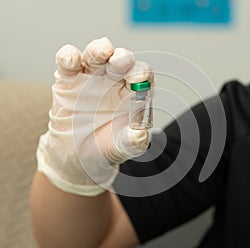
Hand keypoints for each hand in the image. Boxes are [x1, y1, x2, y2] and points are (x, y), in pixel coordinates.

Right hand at [37, 37, 153, 195]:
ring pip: (96, 55)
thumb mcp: (122, 148)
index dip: (141, 73)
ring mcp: (91, 77)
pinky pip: (68, 62)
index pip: (142, 75)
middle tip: (121, 61)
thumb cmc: (106, 146)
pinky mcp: (68, 79)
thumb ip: (133, 142)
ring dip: (99, 50)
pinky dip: (69, 57)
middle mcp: (114, 81)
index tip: (138, 79)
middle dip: (122, 57)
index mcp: (132, 93)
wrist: (77, 155)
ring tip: (101, 53)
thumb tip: (141, 134)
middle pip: (121, 60)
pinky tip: (71, 60)